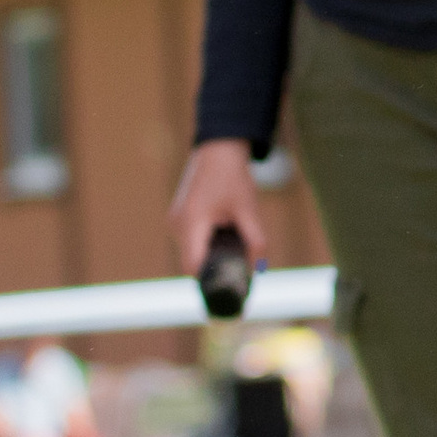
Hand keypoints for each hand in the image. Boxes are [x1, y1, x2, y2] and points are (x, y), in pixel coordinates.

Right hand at [169, 139, 266, 279]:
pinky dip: (204, 246)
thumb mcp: (247, 209)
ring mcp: (176, 219)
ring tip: (233, 255)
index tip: (228, 289)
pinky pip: (189, 241)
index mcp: (191, 222)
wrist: (218, 147)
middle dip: (212, 270)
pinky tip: (222, 242)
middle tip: (238, 276)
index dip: (208, 281)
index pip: (192, 267)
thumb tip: (261, 267)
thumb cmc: (232, 176)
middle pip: (191, 262)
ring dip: (208, 257)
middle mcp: (178, 223)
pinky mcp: (179, 216)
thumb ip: (254, 240)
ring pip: (190, 252)